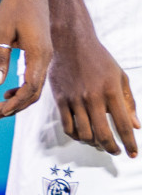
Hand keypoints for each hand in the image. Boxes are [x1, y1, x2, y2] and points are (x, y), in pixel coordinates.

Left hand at [0, 0, 52, 118]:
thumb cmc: (14, 7)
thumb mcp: (2, 32)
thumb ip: (0, 57)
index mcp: (39, 55)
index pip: (30, 89)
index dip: (16, 104)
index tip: (0, 111)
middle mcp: (45, 59)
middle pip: (35, 93)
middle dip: (16, 107)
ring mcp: (45, 56)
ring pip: (35, 87)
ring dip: (19, 100)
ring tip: (0, 108)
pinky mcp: (41, 53)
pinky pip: (35, 77)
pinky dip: (23, 88)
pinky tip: (8, 91)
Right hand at [47, 23, 139, 155]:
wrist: (70, 41)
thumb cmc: (99, 58)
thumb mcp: (120, 76)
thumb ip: (129, 102)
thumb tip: (136, 126)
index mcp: (111, 91)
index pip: (124, 126)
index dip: (130, 143)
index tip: (133, 154)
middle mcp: (93, 97)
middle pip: (103, 134)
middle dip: (112, 148)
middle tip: (116, 152)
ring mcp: (75, 99)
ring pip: (84, 133)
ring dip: (94, 143)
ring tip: (99, 143)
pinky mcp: (60, 98)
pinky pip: (67, 125)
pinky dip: (76, 135)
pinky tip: (82, 135)